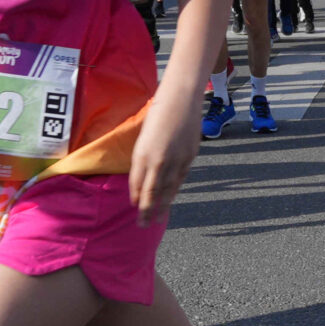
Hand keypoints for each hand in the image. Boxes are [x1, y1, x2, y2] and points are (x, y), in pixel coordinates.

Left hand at [129, 87, 201, 222]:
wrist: (181, 100)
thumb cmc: (157, 114)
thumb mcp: (143, 136)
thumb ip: (143, 158)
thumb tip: (143, 177)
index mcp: (143, 154)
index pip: (138, 184)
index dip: (136, 198)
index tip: (135, 208)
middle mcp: (159, 160)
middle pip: (153, 192)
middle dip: (148, 210)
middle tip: (145, 225)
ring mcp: (177, 160)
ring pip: (169, 188)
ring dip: (164, 205)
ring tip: (159, 218)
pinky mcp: (190, 157)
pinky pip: (181, 178)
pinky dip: (175, 189)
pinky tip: (172, 197)